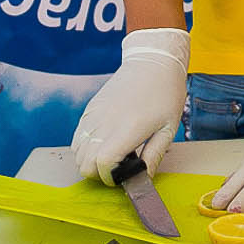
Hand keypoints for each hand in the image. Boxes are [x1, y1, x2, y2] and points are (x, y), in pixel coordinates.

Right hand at [71, 27, 188, 182]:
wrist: (152, 62)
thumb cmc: (166, 95)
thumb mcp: (167, 128)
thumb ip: (153, 156)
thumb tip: (143, 180)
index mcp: (128, 128)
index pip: (102, 164)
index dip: (109, 177)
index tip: (122, 176)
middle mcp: (105, 123)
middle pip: (85, 163)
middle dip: (99, 174)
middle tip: (118, 168)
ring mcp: (93, 115)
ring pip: (77, 153)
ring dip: (90, 162)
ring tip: (112, 155)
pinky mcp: (89, 110)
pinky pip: (76, 138)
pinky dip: (84, 148)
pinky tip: (103, 143)